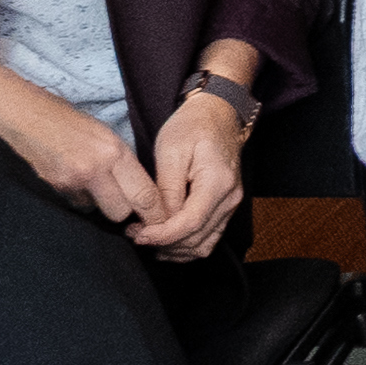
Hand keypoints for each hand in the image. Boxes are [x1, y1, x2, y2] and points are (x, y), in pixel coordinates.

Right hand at [0, 84, 161, 232]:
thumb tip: (138, 191)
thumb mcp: (104, 134)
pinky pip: (76, 204)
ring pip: (97, 211)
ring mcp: (71, 181)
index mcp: (114, 151)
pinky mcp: (53, 188)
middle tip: (124, 204)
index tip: (159, 222)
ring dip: (99, 205)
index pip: (145, 195)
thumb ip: (121, 161)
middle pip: (121, 213)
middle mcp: (95, 169)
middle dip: (125, 213)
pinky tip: (71, 179)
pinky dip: (78, 198)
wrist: (23, 114)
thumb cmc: (67, 119)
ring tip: (92, 184)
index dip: (155, 215)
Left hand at [136, 86, 249, 257]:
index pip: (189, 224)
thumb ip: (166, 189)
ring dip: (174, 249)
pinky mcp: (226, 207)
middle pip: (196, 239)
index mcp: (217, 182)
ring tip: (148, 237)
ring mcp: (231, 205)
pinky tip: (166, 241)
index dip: (160, 236)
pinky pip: (208, 239)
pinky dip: (186, 246)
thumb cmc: (192, 127)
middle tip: (135, 233)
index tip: (136, 234)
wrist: (218, 115)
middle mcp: (229, 198)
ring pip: (203, 245)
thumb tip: (158, 221)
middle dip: (163, 243)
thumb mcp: (170, 151)